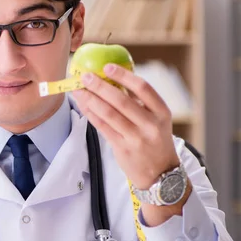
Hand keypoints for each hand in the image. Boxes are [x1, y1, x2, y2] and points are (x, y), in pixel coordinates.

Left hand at [72, 63, 179, 190]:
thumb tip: (112, 78)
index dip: (123, 75)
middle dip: (100, 86)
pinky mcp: (122, 148)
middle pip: (121, 100)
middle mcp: (151, 124)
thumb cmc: (155, 140)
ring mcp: (136, 138)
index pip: (143, 88)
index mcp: (161, 112)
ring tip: (78, 90)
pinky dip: (91, 114)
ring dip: (90, 100)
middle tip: (84, 76)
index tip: (107, 67)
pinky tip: (83, 105)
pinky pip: (102, 127)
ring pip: (109, 114)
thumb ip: (139, 102)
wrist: (160, 174)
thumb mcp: (157, 120)